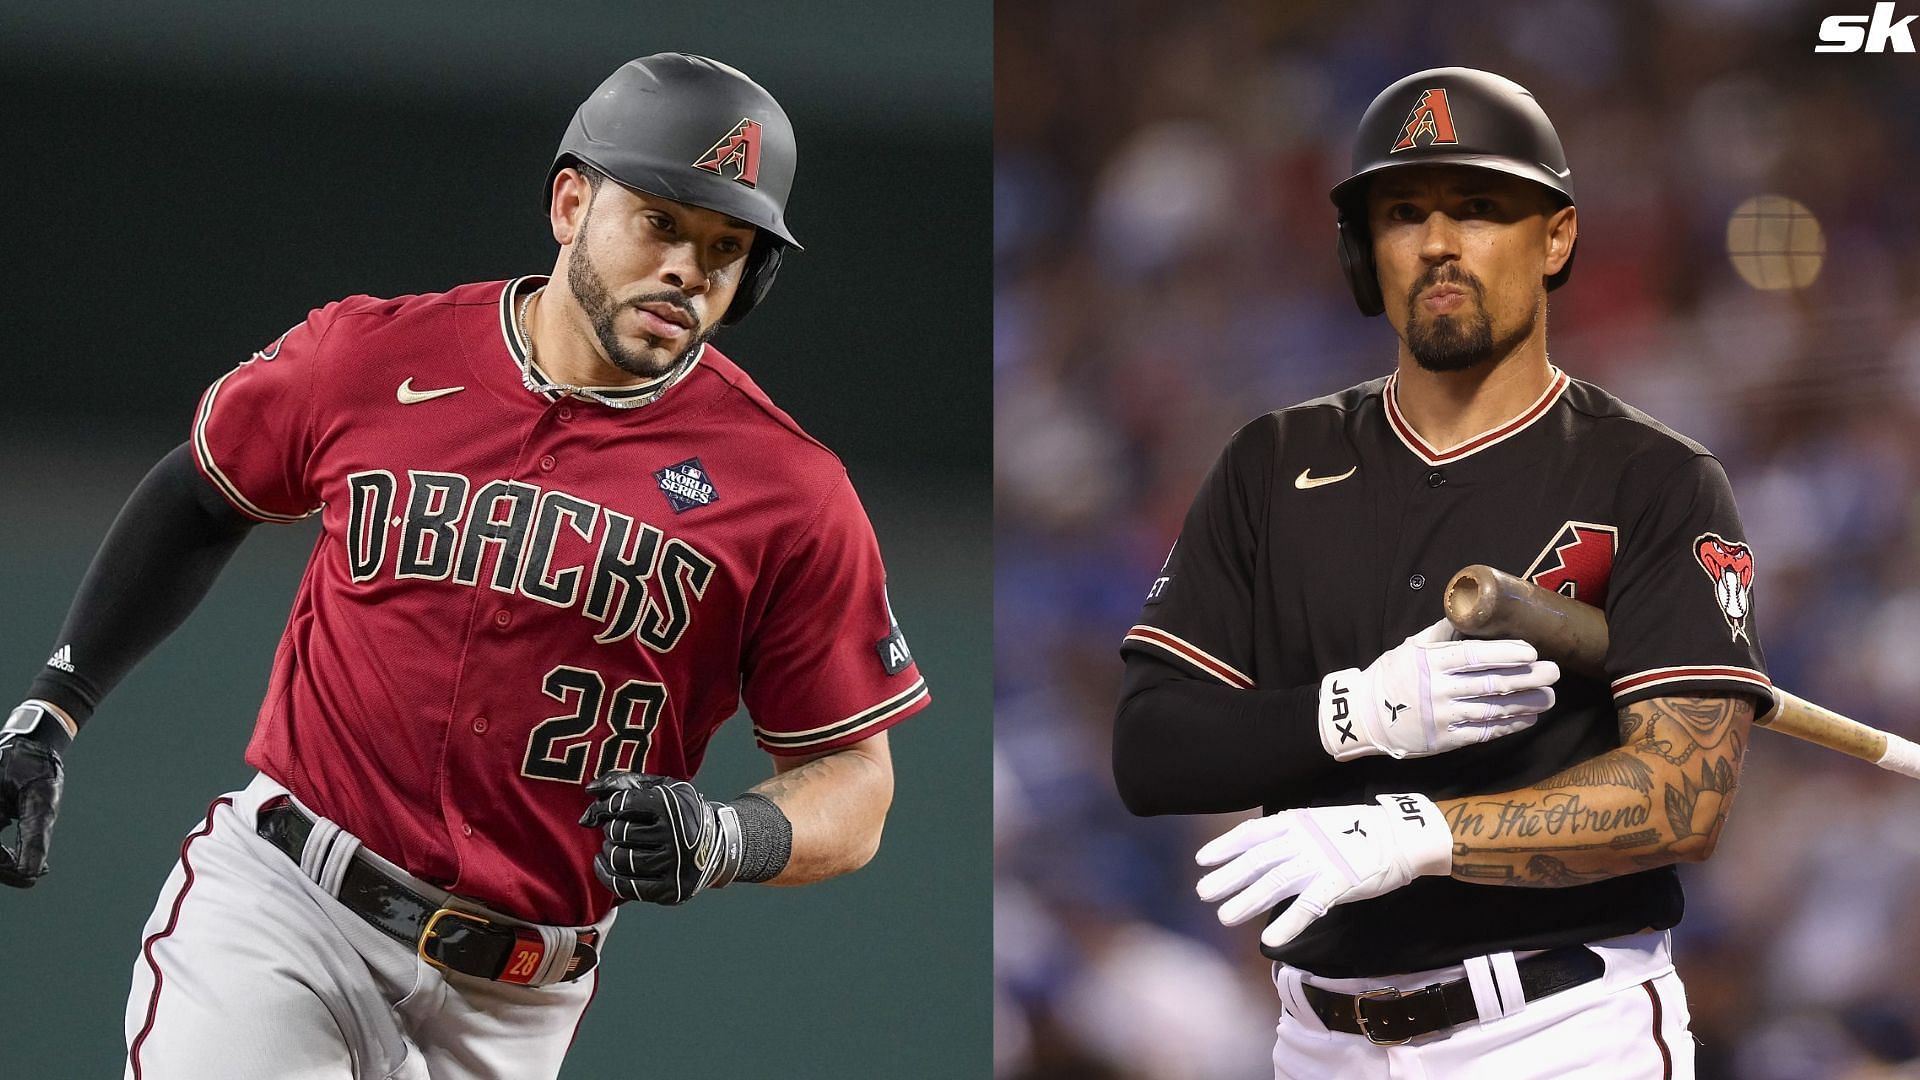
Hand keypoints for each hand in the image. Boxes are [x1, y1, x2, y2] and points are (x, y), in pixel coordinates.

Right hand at [0, 704, 67, 887]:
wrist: (30, 740)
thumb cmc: (36, 765)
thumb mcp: (42, 799)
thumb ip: (36, 836)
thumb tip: (32, 872)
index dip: (7, 871)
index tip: (33, 877)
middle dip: (4, 868)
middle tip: (35, 873)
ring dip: (1, 861)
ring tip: (34, 867)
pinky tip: (21, 855)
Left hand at [578, 773, 742, 904]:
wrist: (717, 846)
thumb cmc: (680, 813)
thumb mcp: (661, 788)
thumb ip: (625, 782)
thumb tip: (590, 789)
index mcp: (674, 805)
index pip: (623, 803)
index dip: (607, 806)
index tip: (605, 810)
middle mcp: (677, 835)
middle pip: (619, 832)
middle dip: (611, 829)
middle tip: (617, 828)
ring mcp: (676, 865)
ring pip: (621, 859)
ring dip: (610, 851)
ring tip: (615, 845)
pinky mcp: (671, 890)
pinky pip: (626, 887)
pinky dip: (606, 875)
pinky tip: (603, 864)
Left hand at [1195, 793, 1451, 948]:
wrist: (1401, 836)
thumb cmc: (1358, 832)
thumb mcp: (1318, 823)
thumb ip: (1291, 836)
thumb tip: (1261, 854)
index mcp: (1296, 823)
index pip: (1252, 834)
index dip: (1226, 847)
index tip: (1203, 860)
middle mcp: (1303, 839)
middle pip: (1258, 860)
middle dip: (1229, 877)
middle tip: (1203, 893)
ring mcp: (1320, 860)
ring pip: (1276, 882)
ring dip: (1248, 901)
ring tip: (1225, 917)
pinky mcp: (1339, 883)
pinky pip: (1308, 906)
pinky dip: (1288, 923)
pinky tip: (1270, 939)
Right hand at [1319, 618, 1558, 760]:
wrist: (1364, 716)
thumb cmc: (1391, 675)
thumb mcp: (1410, 647)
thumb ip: (1441, 632)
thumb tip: (1470, 609)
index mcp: (1431, 663)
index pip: (1474, 656)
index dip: (1505, 653)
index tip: (1531, 651)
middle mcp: (1439, 690)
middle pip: (1491, 683)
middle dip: (1527, 678)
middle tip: (1554, 672)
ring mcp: (1443, 717)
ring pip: (1493, 710)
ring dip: (1525, 704)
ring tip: (1550, 697)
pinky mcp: (1445, 740)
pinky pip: (1484, 733)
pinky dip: (1509, 726)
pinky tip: (1528, 718)